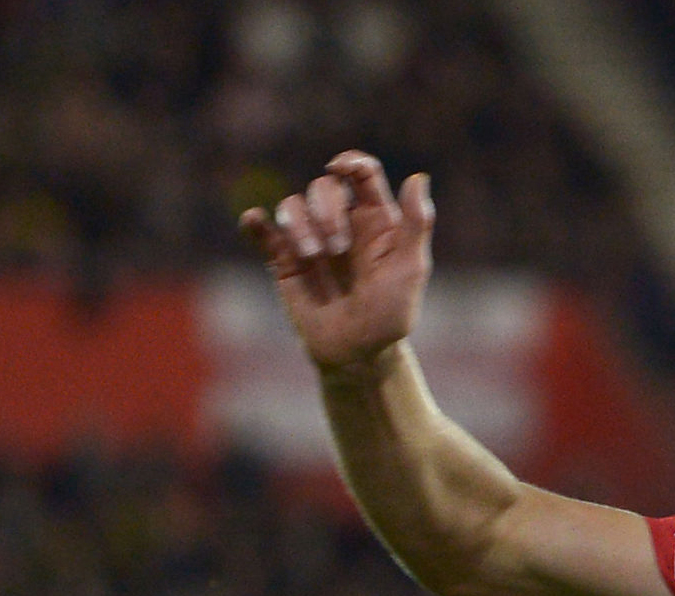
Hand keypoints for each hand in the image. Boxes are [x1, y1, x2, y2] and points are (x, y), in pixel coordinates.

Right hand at [239, 152, 434, 375]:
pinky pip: (262, 231)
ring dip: (299, 224)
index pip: (361, 174)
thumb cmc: (390, 314)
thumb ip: (417, 224)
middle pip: (324, 187)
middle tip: (337, 247)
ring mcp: (310, 239)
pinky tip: (255, 221)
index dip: (350, 163)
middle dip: (326, 210)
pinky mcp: (284, 259)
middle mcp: (342, 223)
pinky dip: (255, 223)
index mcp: (375, 219)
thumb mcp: (409, 269)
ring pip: (292, 205)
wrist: (357, 353)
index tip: (340, 169)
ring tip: (311, 256)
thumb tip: (419, 178)